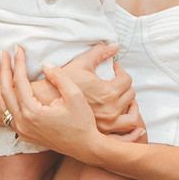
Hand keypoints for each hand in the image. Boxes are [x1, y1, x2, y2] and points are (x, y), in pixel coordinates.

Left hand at [0, 47, 103, 159]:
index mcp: (33, 113)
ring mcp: (22, 131)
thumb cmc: (83, 122)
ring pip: (1, 105)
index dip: (18, 63)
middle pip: (5, 92)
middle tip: (2, 53)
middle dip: (3, 70)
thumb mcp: (75, 96)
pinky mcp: (24, 135)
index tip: (18, 48)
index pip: (19, 81)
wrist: (86, 147)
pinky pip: (5, 117)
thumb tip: (45, 64)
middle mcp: (23, 123)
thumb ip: (59, 77)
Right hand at [27, 43, 144, 138]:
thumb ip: (100, 52)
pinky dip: (130, 127)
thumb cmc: (63, 83)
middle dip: (125, 84)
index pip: (126, 80)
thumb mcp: (81, 63)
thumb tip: (116, 46)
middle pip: (131, 95)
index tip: (113, 68)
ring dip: (132, 105)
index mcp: (108, 93)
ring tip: (124, 98)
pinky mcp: (103, 133)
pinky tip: (129, 119)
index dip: (120, 70)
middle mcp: (111, 111)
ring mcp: (108, 125)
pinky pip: (125, 132)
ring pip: (132, 115)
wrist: (46, 104)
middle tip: (115, 80)